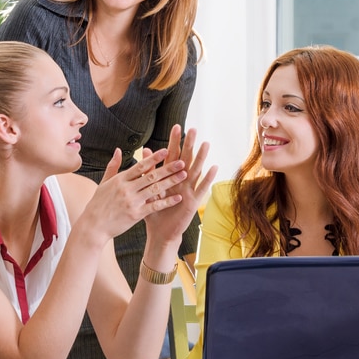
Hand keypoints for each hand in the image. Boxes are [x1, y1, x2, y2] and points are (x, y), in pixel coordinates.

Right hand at [82, 147, 188, 240]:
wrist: (93, 226)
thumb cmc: (98, 204)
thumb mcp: (104, 183)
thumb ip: (113, 166)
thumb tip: (118, 150)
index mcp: (120, 180)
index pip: (140, 166)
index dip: (154, 158)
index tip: (167, 150)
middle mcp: (127, 189)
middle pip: (151, 176)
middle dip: (168, 168)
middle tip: (182, 162)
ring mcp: (132, 201)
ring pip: (155, 189)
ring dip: (171, 182)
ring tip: (184, 175)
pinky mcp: (136, 214)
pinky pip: (154, 206)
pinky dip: (167, 201)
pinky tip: (178, 197)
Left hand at [144, 126, 217, 248]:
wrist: (160, 231)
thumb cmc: (154, 211)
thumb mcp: (149, 189)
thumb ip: (149, 170)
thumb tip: (145, 151)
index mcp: (169, 177)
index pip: (172, 155)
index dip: (174, 142)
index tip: (176, 126)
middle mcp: (181, 181)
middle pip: (185, 159)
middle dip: (188, 144)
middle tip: (192, 129)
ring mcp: (188, 190)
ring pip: (195, 170)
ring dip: (201, 157)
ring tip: (206, 143)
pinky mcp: (193, 201)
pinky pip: (201, 188)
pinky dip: (208, 178)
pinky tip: (213, 168)